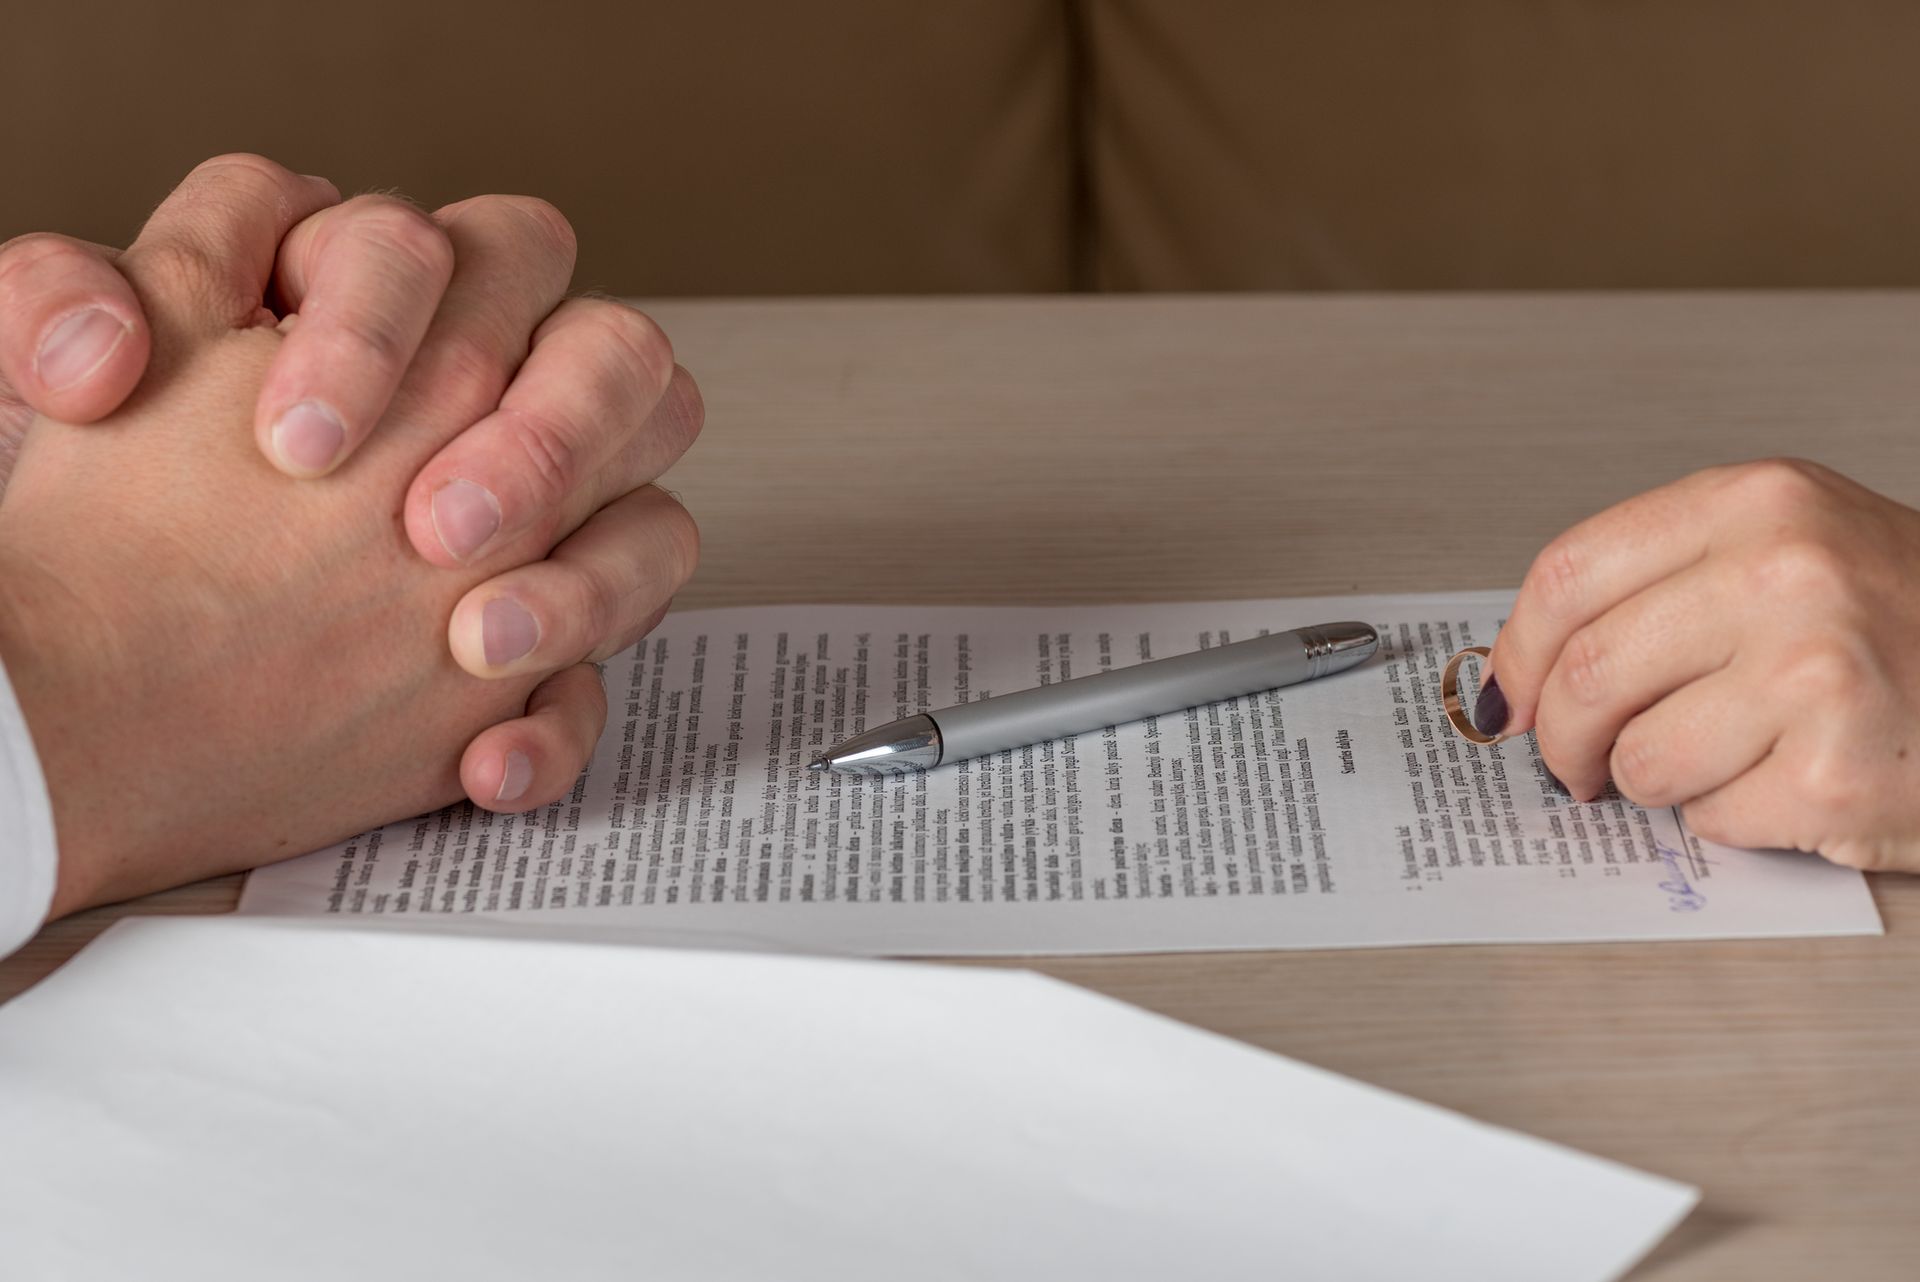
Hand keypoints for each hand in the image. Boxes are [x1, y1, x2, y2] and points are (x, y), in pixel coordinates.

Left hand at [0, 159, 697, 916]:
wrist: (71, 700)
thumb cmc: (76, 529)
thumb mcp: (31, 399)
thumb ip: (48, 306)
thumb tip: (107, 342)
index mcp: (373, 310)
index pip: (429, 250)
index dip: (384, 328)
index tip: (297, 447)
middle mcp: (480, 413)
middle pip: (614, 351)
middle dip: (548, 434)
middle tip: (440, 527)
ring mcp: (528, 544)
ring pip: (655, 517)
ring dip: (591, 581)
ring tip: (475, 644)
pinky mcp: (519, 666)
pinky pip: (597, 690)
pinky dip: (556, 729)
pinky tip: (482, 763)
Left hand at [1480, 458, 1919, 872]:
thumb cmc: (1917, 624)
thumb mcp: (1795, 549)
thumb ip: (1665, 585)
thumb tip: (1523, 670)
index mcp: (1757, 502)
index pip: (1568, 576)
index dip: (1517, 653)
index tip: (1506, 698)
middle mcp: (1784, 572)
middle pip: (1585, 676)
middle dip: (1564, 741)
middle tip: (1579, 764)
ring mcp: (1814, 672)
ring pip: (1637, 760)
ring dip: (1660, 782)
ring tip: (1731, 757)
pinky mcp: (1836, 774)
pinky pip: (1710, 819)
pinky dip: (1734, 819)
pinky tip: (1794, 784)